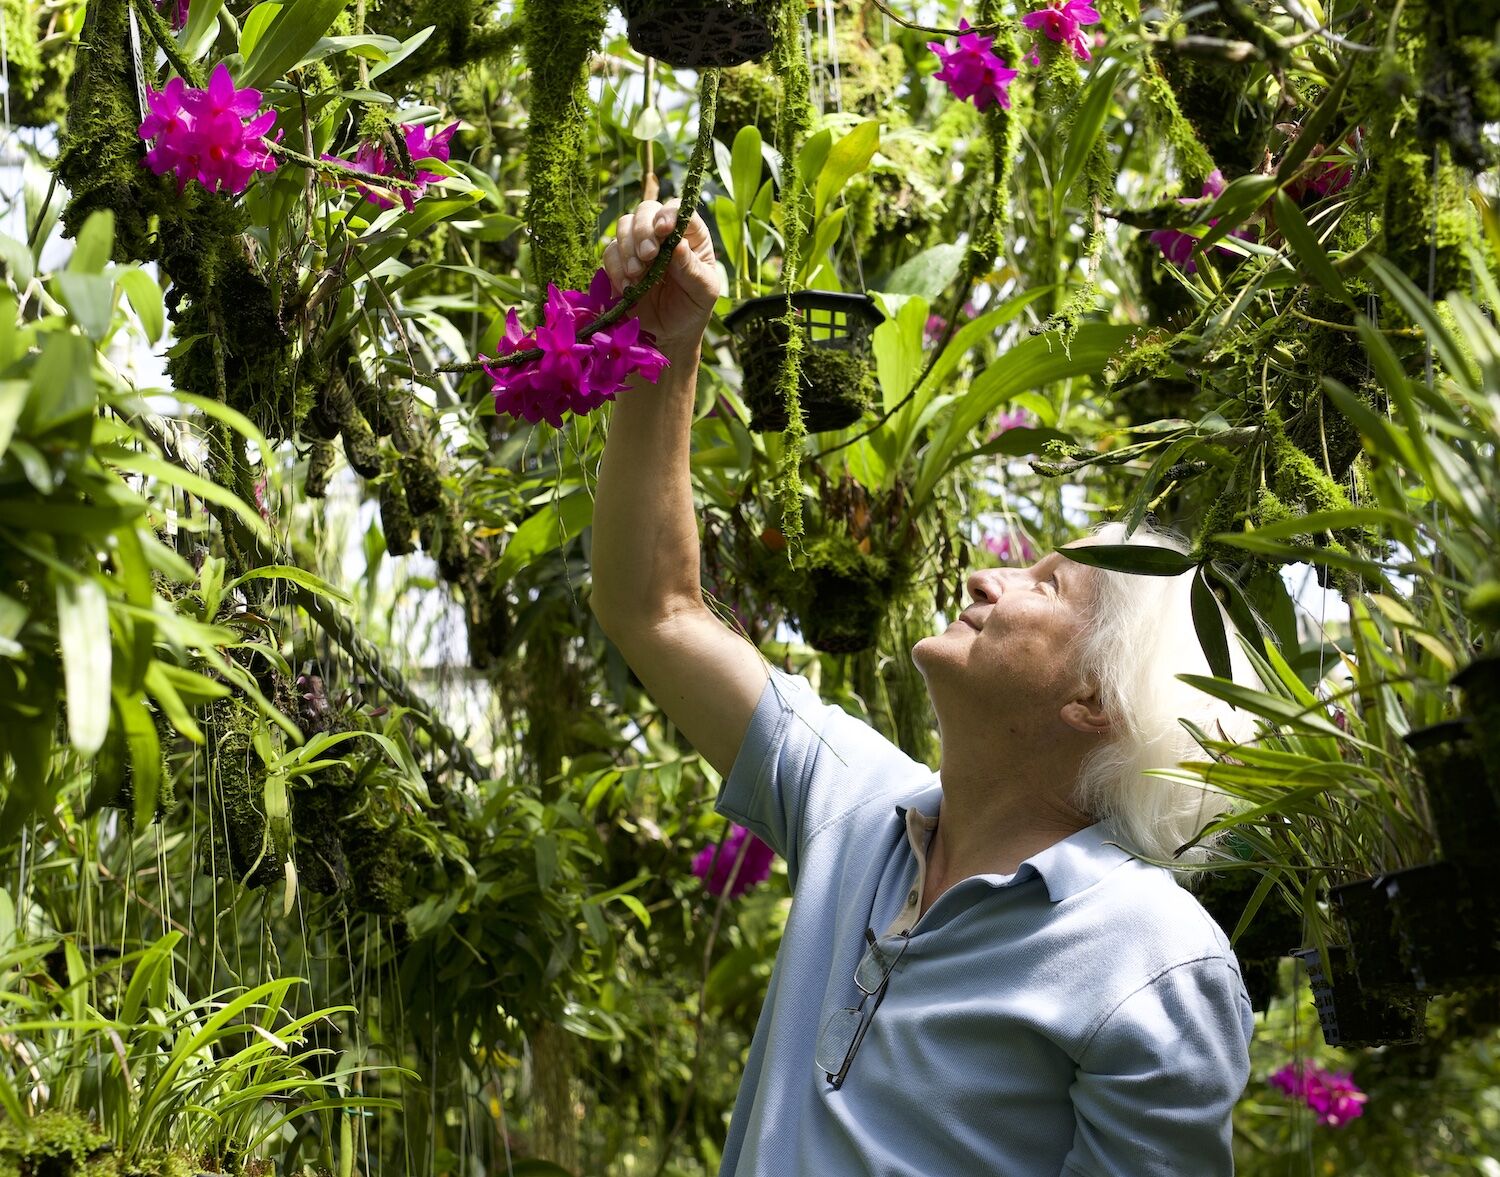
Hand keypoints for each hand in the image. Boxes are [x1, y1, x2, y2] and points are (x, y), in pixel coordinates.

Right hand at [601, 199, 718, 354]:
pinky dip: (616, 268)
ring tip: (637, 274)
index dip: (668, 214)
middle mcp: (663, 234)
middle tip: (648, 255)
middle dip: (643, 230)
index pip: (678, 210)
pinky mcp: (620, 263)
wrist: (671, 332)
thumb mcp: (703, 291)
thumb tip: (679, 244)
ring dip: (627, 248)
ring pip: (624, 226)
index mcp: (690, 234)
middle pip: (646, 210)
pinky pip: (610, 253)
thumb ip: (692, 269)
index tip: (664, 230)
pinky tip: (628, 287)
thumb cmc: (693, 307)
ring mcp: (638, 246)